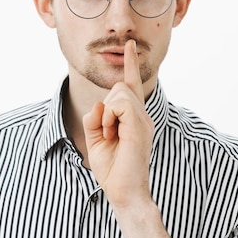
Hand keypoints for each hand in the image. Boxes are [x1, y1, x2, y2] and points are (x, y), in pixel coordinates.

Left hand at [82, 39, 154, 207]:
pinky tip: (113, 133)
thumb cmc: (112, 170)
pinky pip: (119, 102)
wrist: (124, 192)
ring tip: (111, 135)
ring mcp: (143, 119)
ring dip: (107, 112)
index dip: (130, 65)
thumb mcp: (96, 139)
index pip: (132, 86)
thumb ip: (95, 118)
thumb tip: (99, 104)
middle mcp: (141, 116)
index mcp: (134, 119)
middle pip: (119, 87)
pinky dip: (109, 116)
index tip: (129, 45)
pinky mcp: (140, 124)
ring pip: (119, 91)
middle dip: (106, 106)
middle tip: (108, 133)